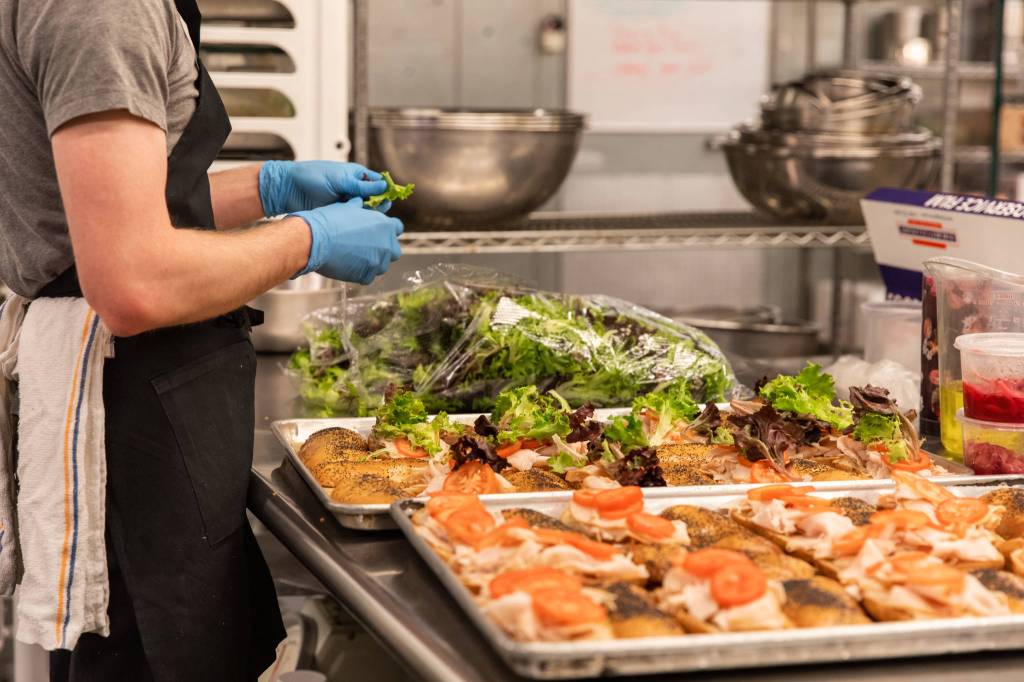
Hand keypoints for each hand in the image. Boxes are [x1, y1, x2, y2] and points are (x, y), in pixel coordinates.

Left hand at [259, 160, 387, 215]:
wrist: (289, 189)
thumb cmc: (312, 177)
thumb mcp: (340, 179)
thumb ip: (362, 185)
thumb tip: (384, 187)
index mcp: (356, 175)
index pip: (379, 182)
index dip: (386, 190)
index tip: (389, 198)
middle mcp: (354, 188)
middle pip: (375, 198)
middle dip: (380, 204)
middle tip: (378, 210)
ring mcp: (347, 201)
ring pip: (366, 210)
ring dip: (369, 214)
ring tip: (368, 218)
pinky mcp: (340, 213)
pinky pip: (354, 218)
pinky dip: (358, 221)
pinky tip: (360, 225)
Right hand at [294, 198, 402, 284]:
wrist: (315, 240)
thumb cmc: (330, 220)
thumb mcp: (348, 207)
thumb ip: (360, 208)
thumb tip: (360, 202)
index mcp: (385, 225)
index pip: (397, 228)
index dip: (388, 230)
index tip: (378, 231)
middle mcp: (386, 245)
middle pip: (394, 250)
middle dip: (384, 248)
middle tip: (367, 246)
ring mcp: (378, 262)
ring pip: (382, 265)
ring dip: (373, 261)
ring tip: (354, 256)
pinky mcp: (367, 276)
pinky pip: (368, 276)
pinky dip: (360, 272)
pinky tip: (347, 265)